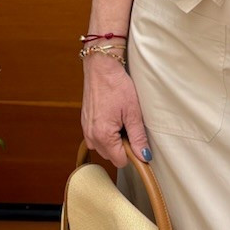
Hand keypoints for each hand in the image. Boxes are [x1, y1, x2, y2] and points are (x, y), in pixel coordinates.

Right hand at [81, 53, 152, 167]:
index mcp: (103, 135)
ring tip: (120, 121)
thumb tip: (144, 156)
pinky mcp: (84, 123)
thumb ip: (138, 137)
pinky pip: (96, 138)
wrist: (101, 68)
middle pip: (110, 156)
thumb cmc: (117, 86)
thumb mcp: (133, 112)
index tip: (137, 140)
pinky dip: (106, 133)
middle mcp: (91, 136)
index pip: (120, 161)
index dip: (131, 153)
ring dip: (113, 141)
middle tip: (129, 126)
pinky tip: (112, 118)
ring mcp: (86, 129)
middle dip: (121, 146)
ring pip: (103, 148)